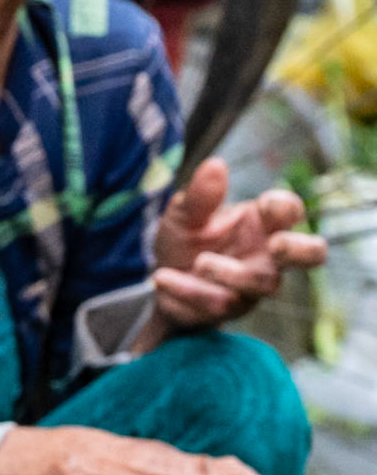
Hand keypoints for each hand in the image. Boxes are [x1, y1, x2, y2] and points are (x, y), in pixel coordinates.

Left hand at [149, 157, 324, 332]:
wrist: (162, 282)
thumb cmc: (185, 240)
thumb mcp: (183, 215)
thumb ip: (200, 196)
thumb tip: (215, 165)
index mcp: (262, 222)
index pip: (290, 211)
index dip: (285, 207)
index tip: (265, 203)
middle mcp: (267, 254)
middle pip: (312, 254)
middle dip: (299, 249)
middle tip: (276, 244)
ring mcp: (253, 284)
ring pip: (261, 283)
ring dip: (228, 273)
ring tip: (197, 262)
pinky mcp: (232, 309)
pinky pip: (218, 304)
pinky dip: (187, 290)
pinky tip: (162, 279)